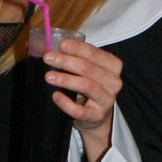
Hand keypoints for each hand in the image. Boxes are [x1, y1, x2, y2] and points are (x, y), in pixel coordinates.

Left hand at [45, 37, 122, 161]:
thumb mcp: (87, 70)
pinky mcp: (96, 116)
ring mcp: (107, 100)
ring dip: (66, 79)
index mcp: (113, 66)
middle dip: (67, 61)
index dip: (77, 48)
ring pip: (87, 86)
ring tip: (49, 76)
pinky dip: (66, 103)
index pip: (95, 53)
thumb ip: (74, 57)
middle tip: (48, 58)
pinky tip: (55, 95)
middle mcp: (114, 82)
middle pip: (89, 68)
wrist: (96, 115)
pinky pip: (80, 110)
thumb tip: (47, 46)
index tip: (61, 44)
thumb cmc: (89, 85)